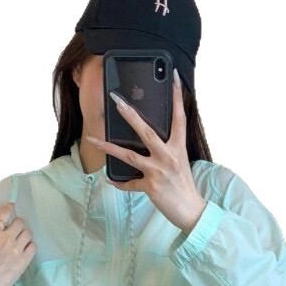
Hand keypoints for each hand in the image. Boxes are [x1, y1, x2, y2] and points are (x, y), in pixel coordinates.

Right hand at [0, 202, 36, 285]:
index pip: (4, 214)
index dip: (9, 207)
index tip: (11, 206)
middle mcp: (5, 240)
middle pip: (20, 222)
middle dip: (17, 223)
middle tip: (14, 228)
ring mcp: (16, 250)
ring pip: (28, 232)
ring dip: (24, 233)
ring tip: (19, 238)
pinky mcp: (24, 260)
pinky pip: (33, 245)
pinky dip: (29, 245)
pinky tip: (23, 248)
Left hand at [85, 68, 206, 233]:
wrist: (190, 210)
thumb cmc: (184, 185)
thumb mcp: (180, 161)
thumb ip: (168, 148)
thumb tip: (150, 138)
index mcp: (178, 147)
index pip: (179, 116)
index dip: (176, 96)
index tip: (173, 76)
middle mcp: (168, 156)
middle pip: (146, 131)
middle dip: (130, 115)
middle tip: (117, 101)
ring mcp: (158, 171)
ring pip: (129, 155)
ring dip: (109, 148)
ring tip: (94, 140)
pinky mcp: (150, 186)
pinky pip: (130, 183)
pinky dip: (120, 182)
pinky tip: (110, 179)